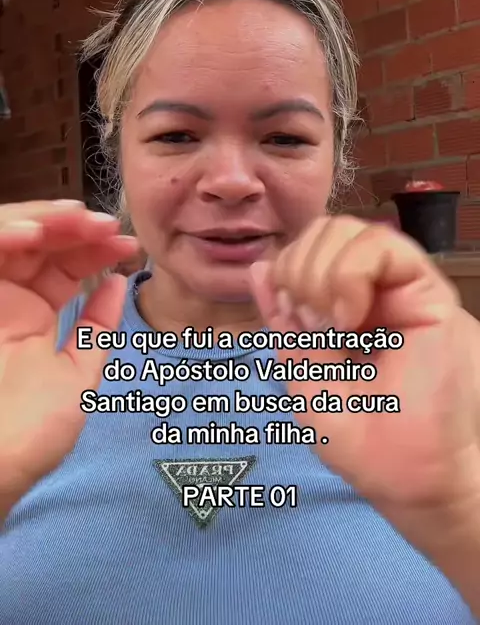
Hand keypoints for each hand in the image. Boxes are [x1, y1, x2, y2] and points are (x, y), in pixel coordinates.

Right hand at [0, 200, 138, 515]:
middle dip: (74, 227)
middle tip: (106, 226)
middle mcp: (5, 299)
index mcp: (30, 315)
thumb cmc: (28, 436)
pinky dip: (4, 234)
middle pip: (38, 241)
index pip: (63, 264)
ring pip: (9, 235)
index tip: (128, 245)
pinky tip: (35, 235)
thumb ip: (94, 330)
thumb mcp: (75, 377)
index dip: (94, 249)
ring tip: (78, 222)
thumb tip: (118, 284)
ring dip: (44, 221)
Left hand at [250, 215, 479, 513]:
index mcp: (339, 307)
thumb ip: (283, 325)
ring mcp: (400, 288)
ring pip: (350, 229)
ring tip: (334, 323)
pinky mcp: (427, 291)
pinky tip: (350, 316)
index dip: (286, 270)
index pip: (305, 251)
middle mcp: (370, 290)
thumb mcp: (305, 377)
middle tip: (312, 323)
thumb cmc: (365, 440)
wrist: (414, 478)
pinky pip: (383, 244)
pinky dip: (351, 271)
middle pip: (324, 231)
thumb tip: (259, 269)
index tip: (292, 321)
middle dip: (300, 268)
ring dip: (322, 270)